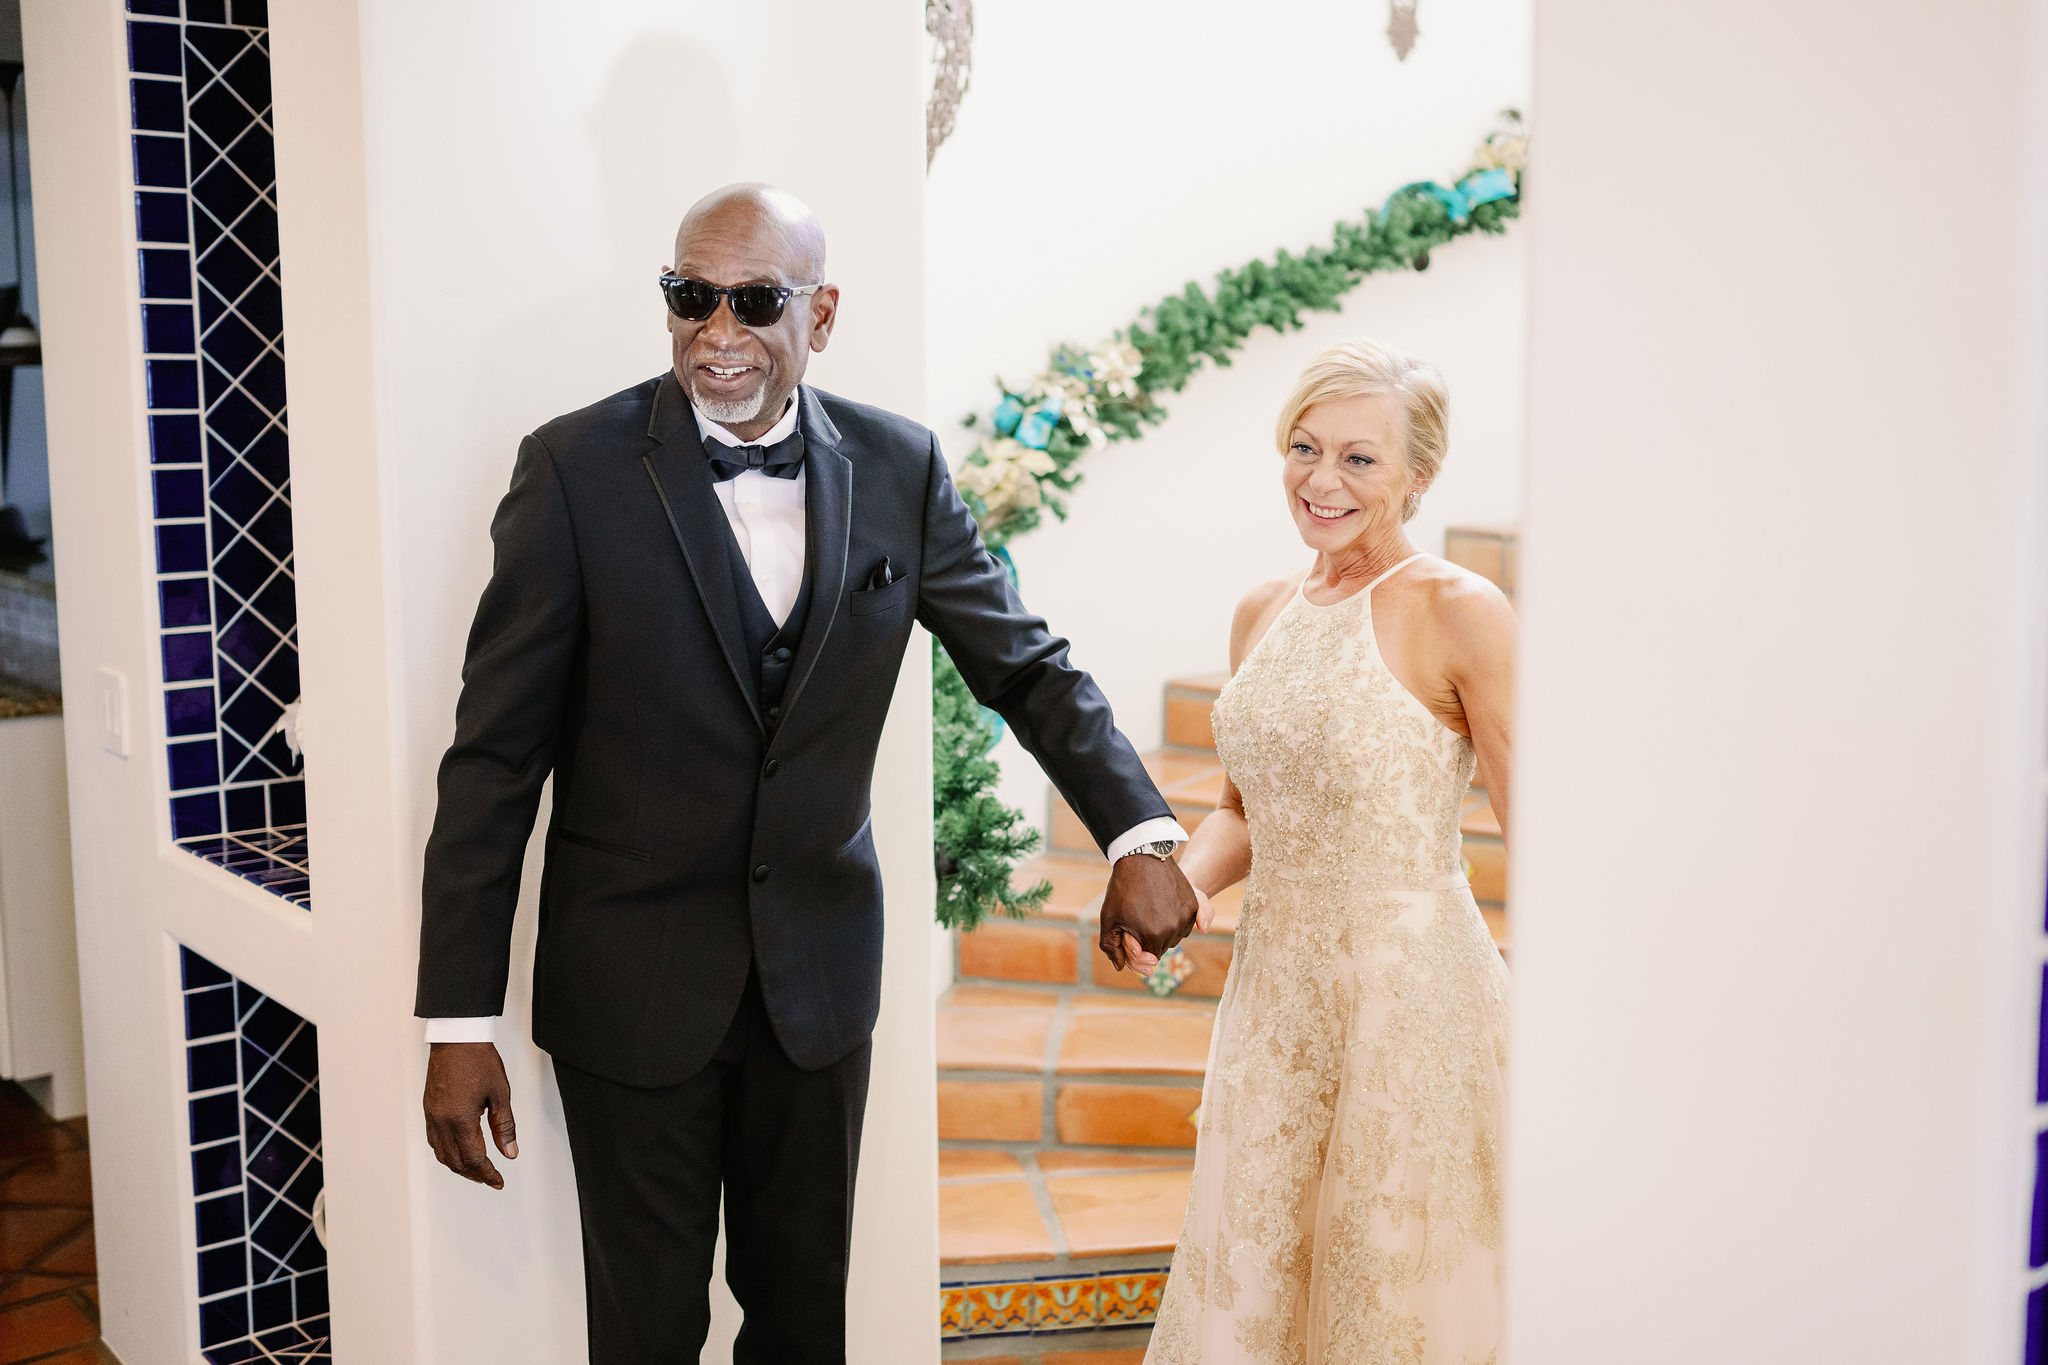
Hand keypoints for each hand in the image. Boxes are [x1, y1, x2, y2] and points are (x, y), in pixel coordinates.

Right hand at [423, 1042, 517, 1189]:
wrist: (457, 1038)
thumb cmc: (478, 1060)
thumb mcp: (500, 1094)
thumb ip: (505, 1126)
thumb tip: (509, 1152)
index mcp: (460, 1120)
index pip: (474, 1159)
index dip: (488, 1173)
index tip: (498, 1181)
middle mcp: (442, 1122)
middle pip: (456, 1161)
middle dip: (474, 1174)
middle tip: (490, 1179)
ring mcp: (432, 1116)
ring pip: (442, 1154)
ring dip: (459, 1166)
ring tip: (476, 1170)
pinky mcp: (429, 1109)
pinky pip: (434, 1140)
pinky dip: (447, 1153)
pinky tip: (458, 1152)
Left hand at [1098, 853, 1198, 972]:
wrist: (1142, 856)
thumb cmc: (1122, 889)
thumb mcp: (1109, 919)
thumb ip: (1111, 948)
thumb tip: (1119, 967)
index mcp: (1152, 937)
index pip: (1148, 959)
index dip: (1136, 947)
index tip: (1128, 933)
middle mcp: (1174, 930)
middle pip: (1162, 948)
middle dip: (1149, 938)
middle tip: (1138, 917)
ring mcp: (1186, 917)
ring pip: (1175, 936)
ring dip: (1163, 929)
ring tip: (1149, 909)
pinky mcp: (1194, 905)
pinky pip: (1187, 924)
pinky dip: (1176, 920)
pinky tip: (1164, 905)